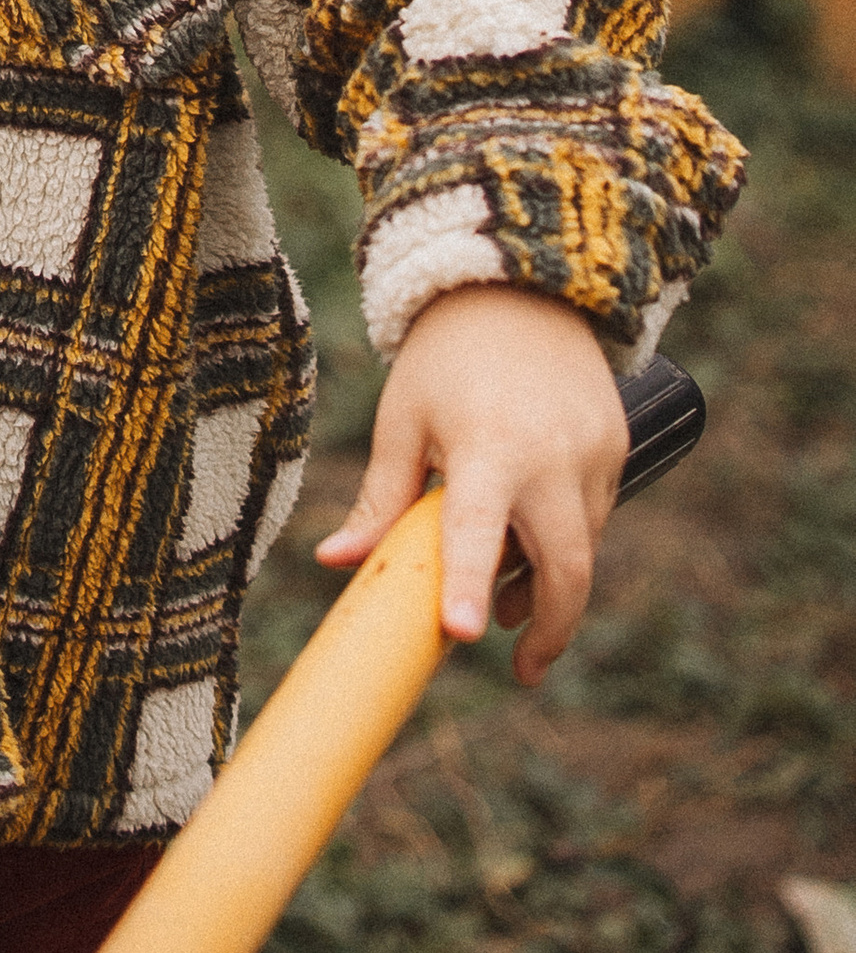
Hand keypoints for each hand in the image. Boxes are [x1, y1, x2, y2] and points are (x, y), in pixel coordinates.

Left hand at [314, 282, 627, 682]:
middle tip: (519, 667)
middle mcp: (553, 456)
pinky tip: (530, 541)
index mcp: (487, 446)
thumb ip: (379, 498)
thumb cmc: (445, 357)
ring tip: (505, 598)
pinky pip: (595, 516)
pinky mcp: (618, 447)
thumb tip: (335, 564)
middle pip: (566, 568)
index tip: (464, 634)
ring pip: (583, 548)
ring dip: (549, 584)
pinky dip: (565, 541)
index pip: (478, 529)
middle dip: (549, 628)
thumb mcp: (403, 420)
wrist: (520, 285)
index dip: (468, 582)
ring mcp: (595, 453)